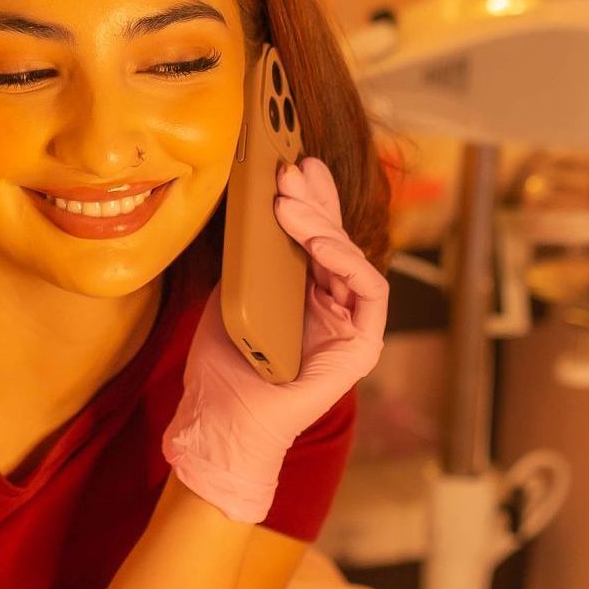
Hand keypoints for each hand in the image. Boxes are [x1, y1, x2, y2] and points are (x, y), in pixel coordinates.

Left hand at [162, 156, 388, 523]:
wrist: (220, 422)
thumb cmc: (221, 365)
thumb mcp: (230, 294)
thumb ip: (249, 258)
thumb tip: (251, 208)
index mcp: (301, 293)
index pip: (313, 237)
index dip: (307, 200)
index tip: (288, 167)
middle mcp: (330, 306)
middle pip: (336, 240)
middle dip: (317, 200)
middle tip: (293, 169)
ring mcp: (349, 325)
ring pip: (351, 259)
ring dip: (323, 224)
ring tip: (290, 202)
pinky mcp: (361, 347)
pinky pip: (369, 292)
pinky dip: (348, 262)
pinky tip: (321, 243)